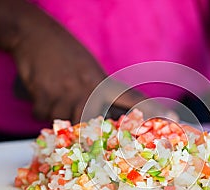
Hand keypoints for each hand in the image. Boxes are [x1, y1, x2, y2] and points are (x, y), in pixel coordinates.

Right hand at [11, 13, 176, 123]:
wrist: (34, 35)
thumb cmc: (65, 54)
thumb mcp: (89, 71)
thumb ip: (98, 93)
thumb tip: (104, 119)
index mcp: (102, 84)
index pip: (133, 100)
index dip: (153, 112)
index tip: (174, 120)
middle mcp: (89, 91)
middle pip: (93, 126)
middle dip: (87, 134)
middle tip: (81, 129)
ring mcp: (67, 94)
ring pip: (64, 123)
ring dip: (59, 113)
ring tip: (56, 92)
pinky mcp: (45, 97)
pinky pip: (43, 116)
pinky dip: (42, 107)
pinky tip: (43, 90)